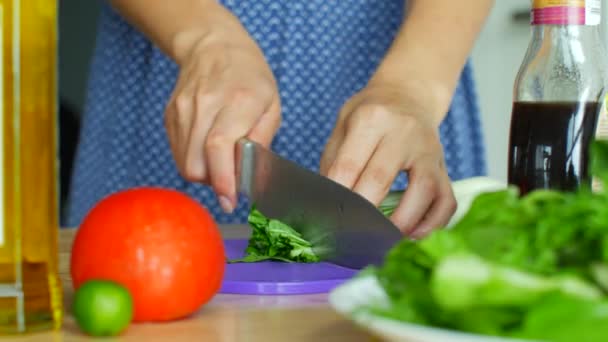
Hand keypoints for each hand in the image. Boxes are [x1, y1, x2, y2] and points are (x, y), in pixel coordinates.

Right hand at [164, 23, 280, 212]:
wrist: (213, 46)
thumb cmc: (250, 77)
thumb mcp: (271, 105)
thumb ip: (262, 141)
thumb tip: (251, 175)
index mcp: (238, 101)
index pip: (219, 147)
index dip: (223, 180)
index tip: (230, 200)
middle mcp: (205, 105)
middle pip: (197, 164)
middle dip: (215, 182)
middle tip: (231, 178)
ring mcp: (183, 110)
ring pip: (184, 163)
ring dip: (204, 174)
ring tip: (221, 161)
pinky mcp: (170, 115)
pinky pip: (178, 153)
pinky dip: (193, 160)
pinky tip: (207, 148)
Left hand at [320, 81, 455, 238]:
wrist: (408, 96)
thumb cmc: (370, 114)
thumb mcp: (344, 124)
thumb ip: (334, 161)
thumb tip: (326, 203)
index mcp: (371, 119)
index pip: (349, 165)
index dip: (336, 196)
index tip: (327, 218)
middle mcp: (403, 132)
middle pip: (380, 179)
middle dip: (362, 212)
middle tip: (348, 234)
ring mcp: (428, 149)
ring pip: (423, 190)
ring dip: (403, 221)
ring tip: (384, 239)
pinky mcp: (444, 167)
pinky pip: (446, 199)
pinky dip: (433, 222)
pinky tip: (414, 234)